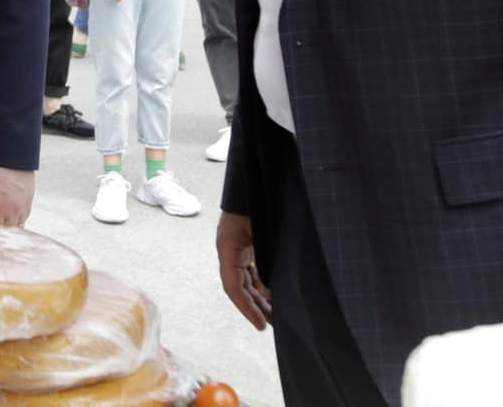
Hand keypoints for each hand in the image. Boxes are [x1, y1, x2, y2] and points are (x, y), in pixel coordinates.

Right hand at [217, 211, 271, 329]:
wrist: (253, 178)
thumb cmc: (258, 201)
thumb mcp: (263, 233)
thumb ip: (265, 259)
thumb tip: (273, 289)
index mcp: (228, 247)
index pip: (233, 286)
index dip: (246, 308)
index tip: (260, 325)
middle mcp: (229, 249)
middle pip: (239, 286)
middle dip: (255, 306)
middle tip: (272, 325)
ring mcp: (236, 245)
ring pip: (245, 278)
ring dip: (258, 296)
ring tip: (274, 315)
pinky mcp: (245, 242)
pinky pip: (250, 268)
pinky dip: (260, 282)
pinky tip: (272, 293)